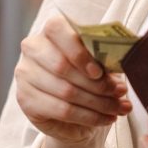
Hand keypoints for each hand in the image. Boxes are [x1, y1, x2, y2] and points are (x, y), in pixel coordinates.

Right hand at [14, 13, 132, 147]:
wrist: (72, 111)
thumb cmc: (88, 77)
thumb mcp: (99, 64)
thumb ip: (105, 60)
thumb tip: (122, 68)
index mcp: (50, 31)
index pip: (57, 29)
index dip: (79, 52)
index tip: (99, 72)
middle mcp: (33, 49)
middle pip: (63, 66)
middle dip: (97, 83)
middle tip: (121, 92)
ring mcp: (25, 74)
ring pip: (66, 91)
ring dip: (98, 103)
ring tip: (120, 108)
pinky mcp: (26, 100)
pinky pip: (61, 110)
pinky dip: (89, 117)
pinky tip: (106, 119)